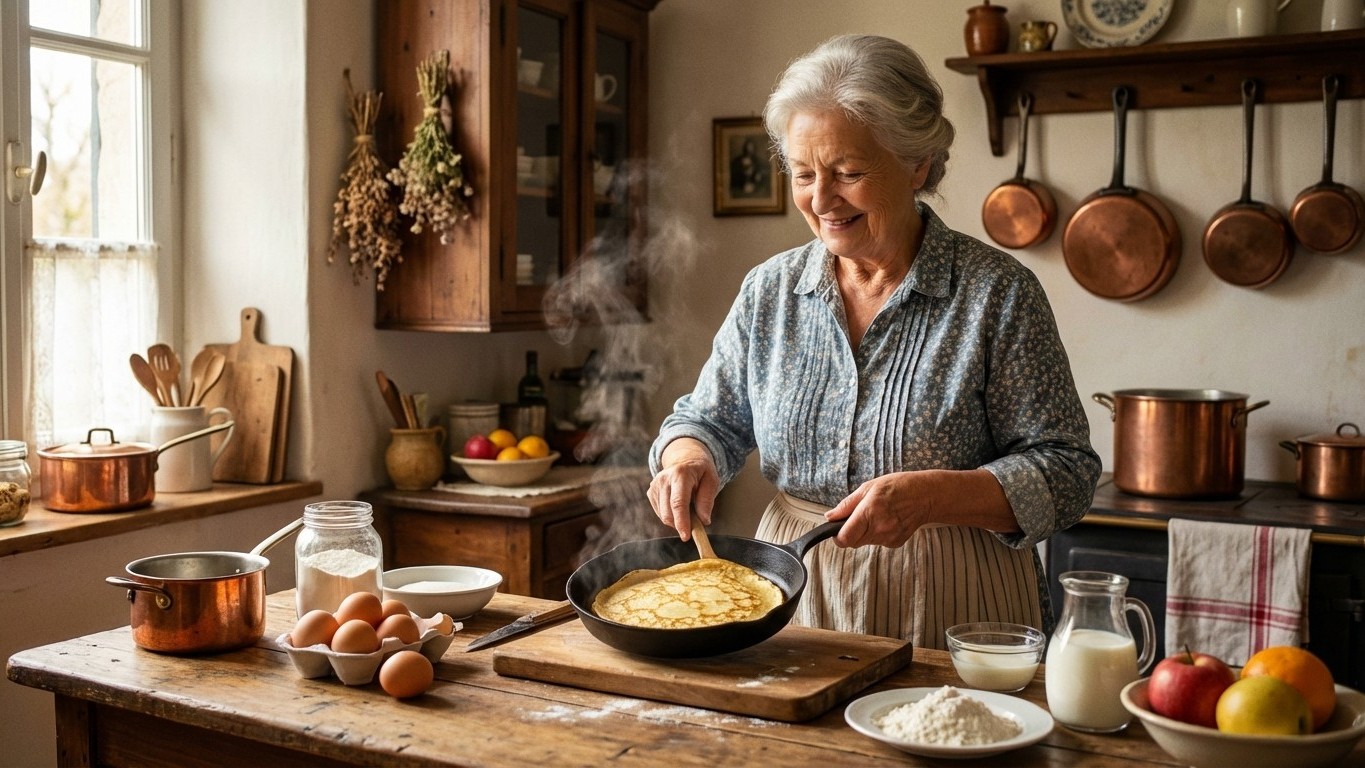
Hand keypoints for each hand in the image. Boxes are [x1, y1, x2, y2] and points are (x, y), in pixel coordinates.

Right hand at [647, 438, 719, 539]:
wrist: (685, 458)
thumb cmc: (701, 470)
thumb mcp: (712, 480)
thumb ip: (707, 500)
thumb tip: (704, 520)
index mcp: (680, 474)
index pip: (678, 502)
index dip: (682, 521)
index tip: (686, 536)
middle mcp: (664, 479)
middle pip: (668, 512)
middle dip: (682, 524)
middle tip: (696, 523)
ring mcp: (655, 486)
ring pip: (664, 516)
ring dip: (677, 520)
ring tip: (689, 507)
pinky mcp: (651, 492)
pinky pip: (661, 513)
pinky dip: (672, 515)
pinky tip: (679, 505)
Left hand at [826, 469, 1016, 547]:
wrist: (927, 496)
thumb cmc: (897, 487)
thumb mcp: (868, 487)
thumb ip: (847, 505)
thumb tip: (829, 517)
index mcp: (869, 512)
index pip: (845, 539)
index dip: (837, 535)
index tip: (837, 528)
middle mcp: (879, 528)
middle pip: (853, 542)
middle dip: (850, 532)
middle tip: (859, 516)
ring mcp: (888, 538)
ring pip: (865, 542)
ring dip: (864, 532)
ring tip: (877, 514)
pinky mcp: (896, 543)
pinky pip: (878, 542)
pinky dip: (877, 533)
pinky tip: (887, 520)